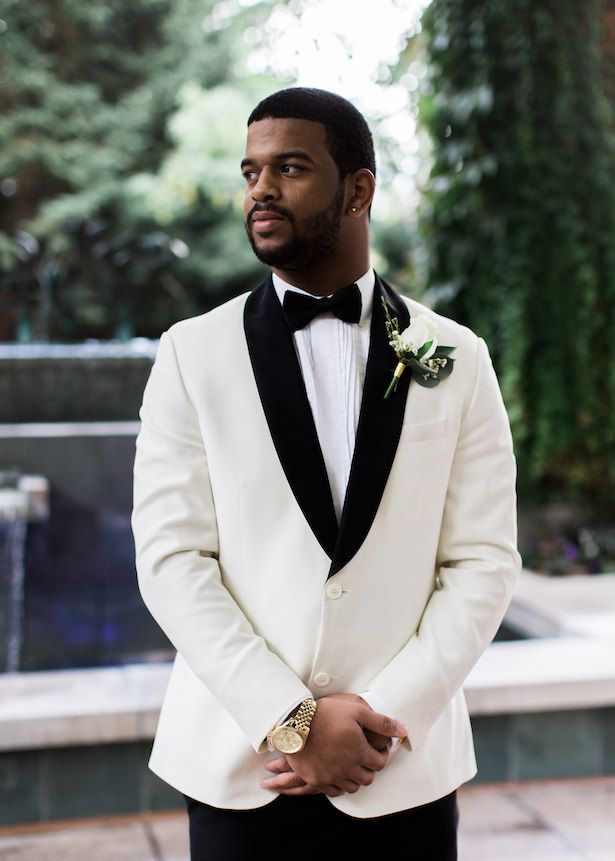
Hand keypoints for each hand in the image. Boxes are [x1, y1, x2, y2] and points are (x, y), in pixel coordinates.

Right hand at [261, 694, 406, 796]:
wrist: (295, 722)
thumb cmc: (326, 714)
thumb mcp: (357, 710)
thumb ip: (381, 722)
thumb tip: (403, 730)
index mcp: (359, 752)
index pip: (379, 763)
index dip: (381, 756)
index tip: (378, 749)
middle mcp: (347, 768)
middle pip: (367, 779)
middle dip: (370, 768)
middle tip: (365, 758)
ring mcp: (331, 776)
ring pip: (352, 787)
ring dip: (355, 778)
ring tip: (352, 766)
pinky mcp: (316, 780)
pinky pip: (334, 791)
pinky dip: (339, 785)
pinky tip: (337, 774)